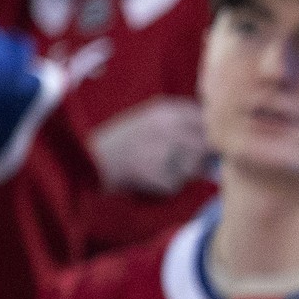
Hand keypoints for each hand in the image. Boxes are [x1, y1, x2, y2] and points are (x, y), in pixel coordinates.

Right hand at [89, 97, 212, 195]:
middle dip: (201, 158)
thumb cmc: (119, 143)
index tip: (202, 145)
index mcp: (165, 109)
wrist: (86, 160)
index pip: (205, 119)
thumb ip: (179, 125)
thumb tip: (213, 140)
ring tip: (158, 170)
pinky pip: (174, 185)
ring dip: (182, 175)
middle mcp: (166, 125)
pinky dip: (163, 188)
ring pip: (193, 168)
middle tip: (187, 165)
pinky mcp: (154, 171)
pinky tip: (145, 179)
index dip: (208, 134)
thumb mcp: (148, 121)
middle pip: (206, 144)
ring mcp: (161, 148)